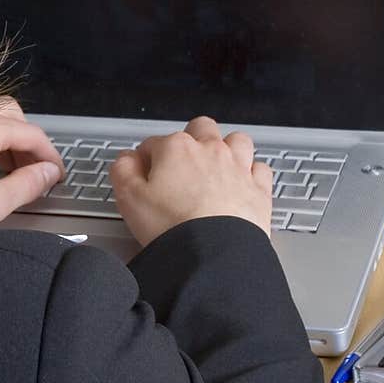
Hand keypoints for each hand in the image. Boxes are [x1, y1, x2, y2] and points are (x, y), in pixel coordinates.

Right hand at [109, 115, 272, 247]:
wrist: (213, 254)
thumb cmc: (174, 227)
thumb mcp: (129, 198)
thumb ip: (123, 171)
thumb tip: (126, 159)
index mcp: (176, 149)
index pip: (154, 143)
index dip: (146, 159)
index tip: (144, 175)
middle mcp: (210, 151)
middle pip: (200, 128)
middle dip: (190, 138)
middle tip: (182, 162)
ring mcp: (237, 167)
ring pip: (236, 140)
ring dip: (227, 148)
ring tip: (216, 165)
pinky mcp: (258, 189)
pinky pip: (259, 168)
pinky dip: (251, 172)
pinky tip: (242, 182)